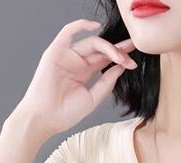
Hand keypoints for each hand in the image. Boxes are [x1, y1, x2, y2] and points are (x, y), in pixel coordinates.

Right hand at [12, 18, 137, 140]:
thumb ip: (107, 82)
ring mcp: (67, 56)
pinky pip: (67, 32)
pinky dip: (80, 25)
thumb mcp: (93, 98)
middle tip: (130, 59)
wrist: (46, 119)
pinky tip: (95, 26)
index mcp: (85, 73)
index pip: (105, 59)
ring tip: (119, 56)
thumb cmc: (65, 113)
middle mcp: (77, 62)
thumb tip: (121, 67)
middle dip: (118, 52)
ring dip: (107, 47)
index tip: (134, 62)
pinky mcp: (56, 52)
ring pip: (90, 43)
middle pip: (101, 50)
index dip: (120, 58)